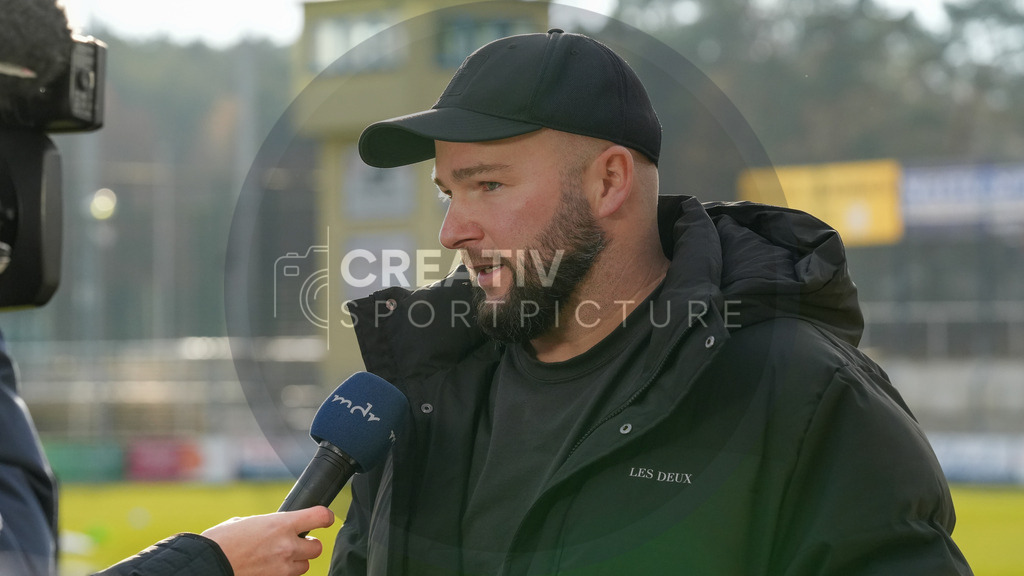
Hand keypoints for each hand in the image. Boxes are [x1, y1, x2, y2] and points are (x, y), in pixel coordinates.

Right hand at [201, 506, 334, 575]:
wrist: (207, 564)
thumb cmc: (221, 541)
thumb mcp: (247, 522)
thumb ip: (269, 524)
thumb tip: (276, 526)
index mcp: (281, 524)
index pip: (320, 517)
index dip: (325, 517)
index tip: (325, 518)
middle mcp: (286, 545)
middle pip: (317, 547)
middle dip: (308, 545)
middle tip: (296, 543)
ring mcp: (282, 567)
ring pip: (305, 566)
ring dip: (297, 562)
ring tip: (279, 558)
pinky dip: (284, 574)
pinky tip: (270, 568)